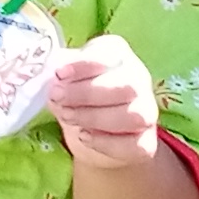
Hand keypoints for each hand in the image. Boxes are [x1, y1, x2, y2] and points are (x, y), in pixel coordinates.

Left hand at [48, 35, 163, 172]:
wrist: (95, 131)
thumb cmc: (78, 94)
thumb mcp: (67, 78)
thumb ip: (61, 76)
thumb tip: (51, 81)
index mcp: (119, 55)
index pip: (110, 54)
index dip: (85, 65)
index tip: (60, 74)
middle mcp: (139, 79)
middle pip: (127, 86)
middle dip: (87, 93)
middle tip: (58, 98)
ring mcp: (147, 111)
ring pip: (134, 116)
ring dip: (95, 117)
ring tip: (67, 117)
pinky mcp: (146, 141)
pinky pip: (136, 144)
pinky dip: (106, 142)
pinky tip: (84, 136)